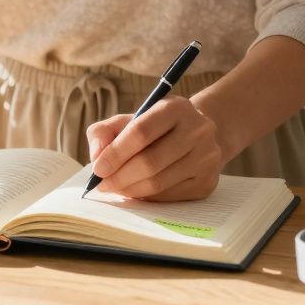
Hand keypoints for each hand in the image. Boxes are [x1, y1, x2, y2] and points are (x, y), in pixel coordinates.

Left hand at [85, 96, 222, 201]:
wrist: (197, 135)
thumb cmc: (155, 128)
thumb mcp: (129, 119)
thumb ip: (104, 132)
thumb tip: (97, 157)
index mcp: (175, 108)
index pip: (141, 132)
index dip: (116, 153)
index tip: (98, 169)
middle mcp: (197, 130)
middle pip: (150, 162)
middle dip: (120, 177)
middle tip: (103, 184)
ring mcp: (206, 157)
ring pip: (159, 182)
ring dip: (130, 190)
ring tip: (116, 188)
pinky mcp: (208, 181)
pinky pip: (170, 196)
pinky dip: (147, 197)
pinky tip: (136, 191)